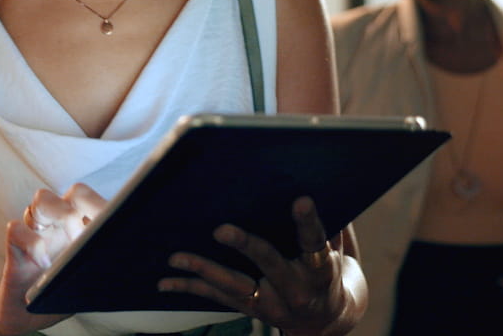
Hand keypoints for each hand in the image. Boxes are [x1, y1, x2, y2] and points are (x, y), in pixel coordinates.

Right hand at [0, 184, 107, 334]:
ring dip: (59, 216)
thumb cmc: (61, 295)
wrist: (24, 317)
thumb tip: (127, 258)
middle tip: (86, 236)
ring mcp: (38, 232)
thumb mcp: (88, 281)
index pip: (93, 200)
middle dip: (84, 208)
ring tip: (70, 242)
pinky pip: (17, 228)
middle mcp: (61, 224)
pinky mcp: (16, 247)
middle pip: (74, 192)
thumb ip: (100, 262)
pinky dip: (33, 244)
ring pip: (42, 199)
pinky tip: (44, 263)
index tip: (111, 220)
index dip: (101, 205)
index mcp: (83, 227)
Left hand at [159, 197, 357, 335]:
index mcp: (321, 269)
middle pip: (270, 263)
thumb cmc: (330, 273)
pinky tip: (165, 282)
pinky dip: (190, 287)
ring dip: (204, 269)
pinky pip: (218, 298)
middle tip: (221, 230)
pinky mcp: (252, 310)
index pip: (315, 242)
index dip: (307, 222)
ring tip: (177, 257)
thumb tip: (313, 181)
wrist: (327, 321)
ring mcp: (272, 304)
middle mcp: (296, 289)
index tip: (300, 199)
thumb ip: (326, 226)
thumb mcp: (338, 252)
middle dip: (245, 246)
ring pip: (235, 286)